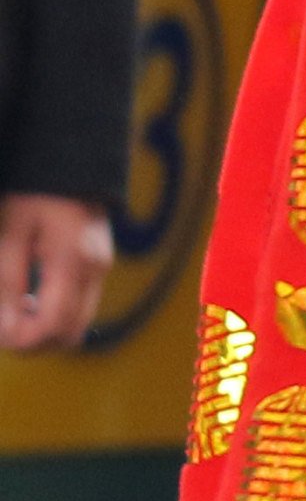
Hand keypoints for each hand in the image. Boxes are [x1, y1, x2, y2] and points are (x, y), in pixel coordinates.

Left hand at [0, 194, 110, 351]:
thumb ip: (8, 282)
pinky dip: (55, 315)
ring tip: (12, 312)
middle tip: (3, 327)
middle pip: (70, 334)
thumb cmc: (34, 192)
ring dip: (44, 329)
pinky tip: (30, 299)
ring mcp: (101, 268)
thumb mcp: (11, 234)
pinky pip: (80, 307)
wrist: (71, 159)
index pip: (53, 325)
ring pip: (77, 324)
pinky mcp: (98, 265)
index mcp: (73, 263)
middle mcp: (95, 270)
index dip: (22, 341)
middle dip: (34, 341)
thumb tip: (5, 328)